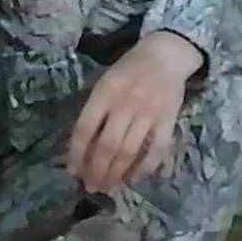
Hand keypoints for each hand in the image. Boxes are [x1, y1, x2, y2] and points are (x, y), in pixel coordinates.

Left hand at [67, 31, 203, 192]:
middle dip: (96, 170)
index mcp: (105, 92)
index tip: (73, 172)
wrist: (166, 54)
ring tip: (106, 186)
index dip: (76, 154)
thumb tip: (80, 148)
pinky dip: (144, 168)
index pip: (85, 129)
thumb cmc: (128, 70)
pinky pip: (156, 151)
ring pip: (129, 152)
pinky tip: (132, 179)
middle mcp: (126, 104)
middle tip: (90, 186)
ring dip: (115, 174)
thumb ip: (94, 111)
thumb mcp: (104, 82)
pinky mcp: (168, 121)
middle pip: (107, 146)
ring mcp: (149, 113)